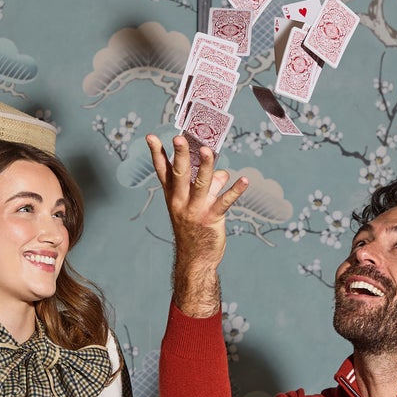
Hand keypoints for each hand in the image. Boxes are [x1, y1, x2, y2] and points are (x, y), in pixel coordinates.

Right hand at [148, 133, 247, 316]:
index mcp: (173, 195)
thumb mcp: (194, 206)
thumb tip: (222, 173)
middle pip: (180, 173)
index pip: (163, 171)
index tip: (151, 136)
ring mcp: (196, 210)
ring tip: (208, 151)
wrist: (195, 260)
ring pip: (201, 184)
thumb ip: (207, 186)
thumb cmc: (194, 230)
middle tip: (179, 138)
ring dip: (205, 167)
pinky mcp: (212, 218)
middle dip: (179, 155)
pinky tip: (244, 180)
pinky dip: (236, 190)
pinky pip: (225, 201)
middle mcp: (181, 201)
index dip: (157, 153)